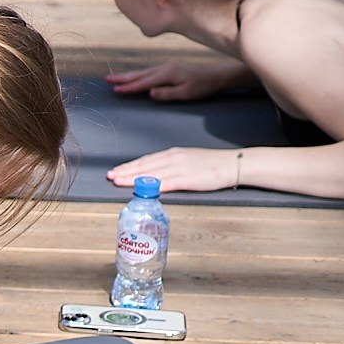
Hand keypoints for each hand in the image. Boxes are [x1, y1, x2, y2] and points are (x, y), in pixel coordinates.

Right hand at [105, 60, 245, 102]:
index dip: (129, 87)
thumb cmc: (202, 86)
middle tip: (107, 80)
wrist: (215, 75)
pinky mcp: (167, 69)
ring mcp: (165, 67)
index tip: (115, 90)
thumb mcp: (187, 93)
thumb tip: (150, 93)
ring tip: (113, 78)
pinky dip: (137, 74)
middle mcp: (164, 68)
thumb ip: (168, 93)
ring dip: (127, 75)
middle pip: (139, 74)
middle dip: (122, 77)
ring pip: (142, 72)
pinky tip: (133, 76)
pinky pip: (148, 72)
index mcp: (167, 74)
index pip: (144, 82)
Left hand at [108, 145, 237, 192]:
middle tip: (110, 176)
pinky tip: (144, 189)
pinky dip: (154, 186)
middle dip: (126, 171)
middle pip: (145, 166)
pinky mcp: (190, 179)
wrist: (233, 164)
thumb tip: (155, 174)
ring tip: (119, 182)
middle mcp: (174, 158)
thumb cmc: (212, 164)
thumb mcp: (188, 160)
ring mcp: (181, 168)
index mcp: (173, 154)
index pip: (146, 160)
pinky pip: (169, 183)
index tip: (116, 170)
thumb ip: (171, 166)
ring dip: (134, 178)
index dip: (129, 166)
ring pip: (152, 174)